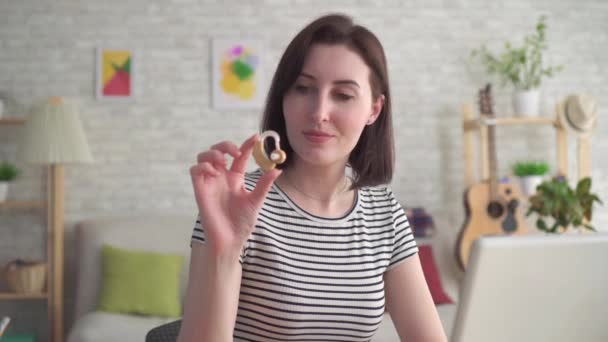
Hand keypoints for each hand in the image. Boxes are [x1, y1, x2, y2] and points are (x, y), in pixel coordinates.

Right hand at [190, 134, 281, 257]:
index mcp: (236, 178)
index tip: (256, 137)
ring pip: (204, 156)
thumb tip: (278, 169)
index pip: (240, 156)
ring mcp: (210, 182)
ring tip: (223, 162)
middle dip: (226, 145)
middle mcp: (222, 177)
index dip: (247, 145)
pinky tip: (214, 173)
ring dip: (212, 153)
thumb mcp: (256, 201)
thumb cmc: (242, 223)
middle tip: (236, 152)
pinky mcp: (200, 190)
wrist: (230, 240)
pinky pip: (195, 170)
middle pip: (219, 150)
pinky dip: (203, 166)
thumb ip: (264, 184)